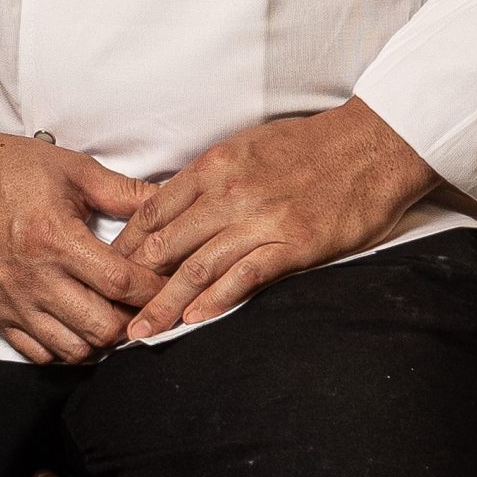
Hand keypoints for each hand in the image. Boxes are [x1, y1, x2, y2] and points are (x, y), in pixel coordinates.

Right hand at [0, 86, 165, 363]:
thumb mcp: (72, 169)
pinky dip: (67, 349)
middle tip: (148, 304)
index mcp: (55, 239)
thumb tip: (167, 202)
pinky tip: (80, 327)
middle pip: (103, 327)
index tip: (171, 283)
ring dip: (103, 340)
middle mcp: (33, 279)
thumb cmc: (10, 168)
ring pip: (75, 350)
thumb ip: (123, 192)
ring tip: (117, 317)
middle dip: (135, 320)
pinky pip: (40, 354)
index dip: (155, 288)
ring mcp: (12, 302)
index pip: (121, 283)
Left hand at [110, 99, 435, 340]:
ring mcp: (261, 219)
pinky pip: (246, 276)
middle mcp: (229, 192)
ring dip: (164, 303)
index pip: (152, 210)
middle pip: (165, 243)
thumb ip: (211, 177)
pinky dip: (216, 300)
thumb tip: (176, 205)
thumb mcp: (248, 147)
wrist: (372, 144)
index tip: (105, 270)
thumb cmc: (310, 145)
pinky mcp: (294, 244)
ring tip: (140, 332)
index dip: (124, 244)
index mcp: (214, 166)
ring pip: (198, 265)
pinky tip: (195, 321)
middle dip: (133, 281)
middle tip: (109, 310)